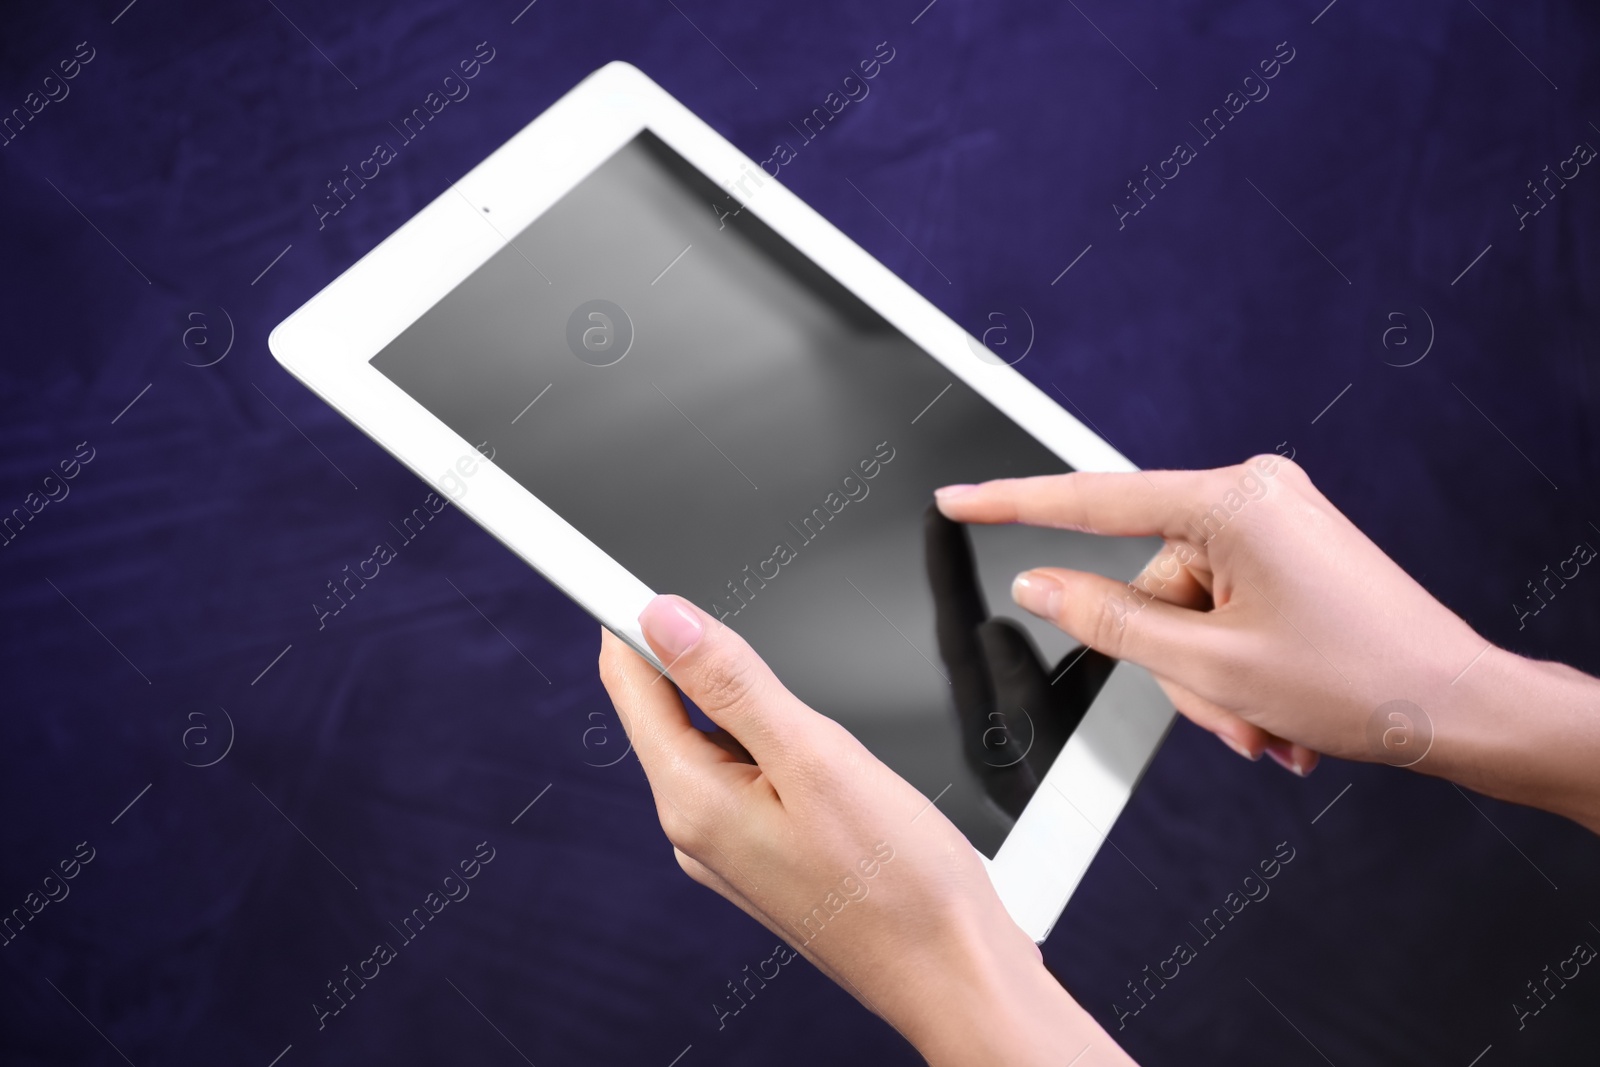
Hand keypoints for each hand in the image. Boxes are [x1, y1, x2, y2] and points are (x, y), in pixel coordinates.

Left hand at [598, 596, 1136, 1065]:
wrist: (954, 974)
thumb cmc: (903, 884)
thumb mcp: (818, 756)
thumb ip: (734, 682)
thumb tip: (664, 619)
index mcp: (693, 800)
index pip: (629, 683)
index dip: (631, 616)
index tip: (634, 566)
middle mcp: (694, 829)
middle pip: (663, 708)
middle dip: (690, 652)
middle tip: (737, 606)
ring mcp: (726, 847)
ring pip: (708, 740)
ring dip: (735, 698)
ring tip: (797, 694)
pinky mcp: (761, 856)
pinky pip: (739, 775)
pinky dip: (762, 740)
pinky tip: (812, 746)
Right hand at [934, 455, 1599, 830]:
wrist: (1460, 708)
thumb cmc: (1365, 683)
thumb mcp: (1211, 665)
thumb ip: (1107, 620)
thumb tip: (1040, 587)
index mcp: (1233, 503)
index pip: (1093, 501)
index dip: (1011, 505)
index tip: (957, 500)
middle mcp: (1253, 496)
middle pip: (1147, 583)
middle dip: (1176, 664)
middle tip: (1230, 714)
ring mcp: (1273, 521)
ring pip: (1182, 609)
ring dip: (1209, 678)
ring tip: (1265, 720)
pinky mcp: (1286, 547)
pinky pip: (1219, 605)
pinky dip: (1233, 663)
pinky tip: (1277, 704)